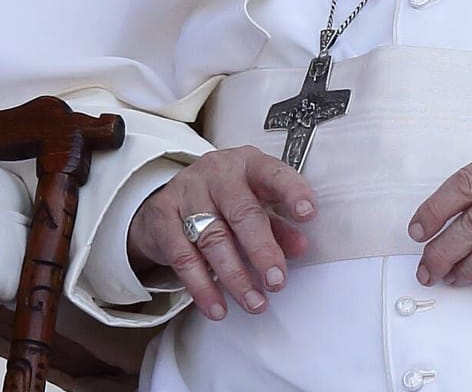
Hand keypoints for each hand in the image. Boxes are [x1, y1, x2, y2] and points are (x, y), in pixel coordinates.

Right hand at [127, 146, 316, 321]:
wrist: (170, 197)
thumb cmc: (224, 200)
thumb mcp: (255, 204)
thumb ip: (279, 225)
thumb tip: (300, 247)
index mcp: (248, 164)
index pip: (272, 173)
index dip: (291, 192)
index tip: (308, 213)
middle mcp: (217, 173)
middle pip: (241, 212)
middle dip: (262, 250)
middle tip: (276, 281)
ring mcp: (187, 192)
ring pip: (212, 238)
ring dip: (235, 277)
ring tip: (254, 302)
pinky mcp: (163, 216)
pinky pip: (183, 256)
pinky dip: (202, 286)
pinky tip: (217, 306)